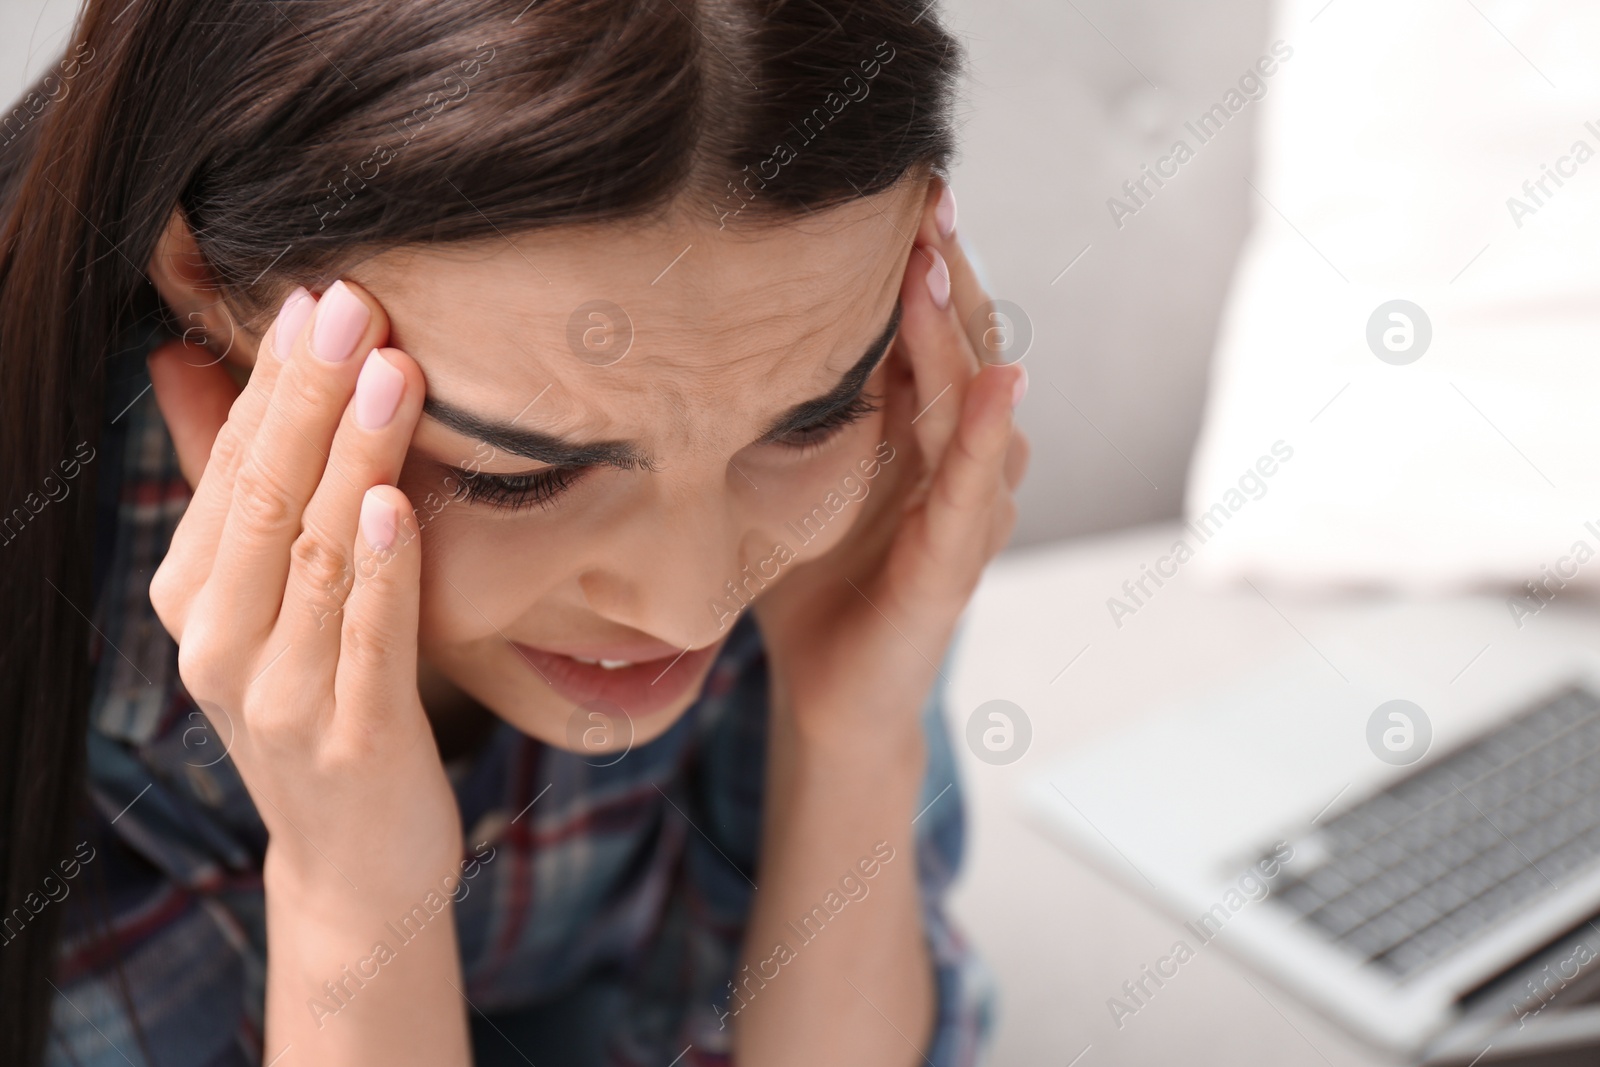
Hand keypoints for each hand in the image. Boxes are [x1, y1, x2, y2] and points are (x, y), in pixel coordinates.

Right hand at [147, 280, 462, 911]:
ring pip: (315, 557)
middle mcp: (219, 644)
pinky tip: (394, 506)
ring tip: (393, 373)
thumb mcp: (263, 596)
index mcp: (195, 598)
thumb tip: (179, 356)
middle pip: (265, 499)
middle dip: (312, 397)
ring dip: (355, 459)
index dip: (279, 381)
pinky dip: (380, 573)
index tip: (321, 297)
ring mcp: (281, 697)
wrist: (355, 859)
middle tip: (354, 306)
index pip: (234, 468)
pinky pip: (367, 642)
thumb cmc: (319, 702)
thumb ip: (234, 483)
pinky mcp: (353, 740)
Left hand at [752, 180, 1029, 749]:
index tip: (907, 189)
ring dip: (957, 337)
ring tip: (934, 267)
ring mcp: (965, 512)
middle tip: (928, 195)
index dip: (926, 263)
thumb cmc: (810, 581)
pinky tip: (993, 386)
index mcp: (917, 433)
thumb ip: (791, 405)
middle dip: (947, 273)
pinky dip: (983, 440)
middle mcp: (955, 461)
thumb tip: (725, 320)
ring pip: (975, 408)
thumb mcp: (790, 472)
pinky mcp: (954, 568)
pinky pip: (973, 494)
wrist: (826, 693)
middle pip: (966, 348)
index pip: (934, 330)